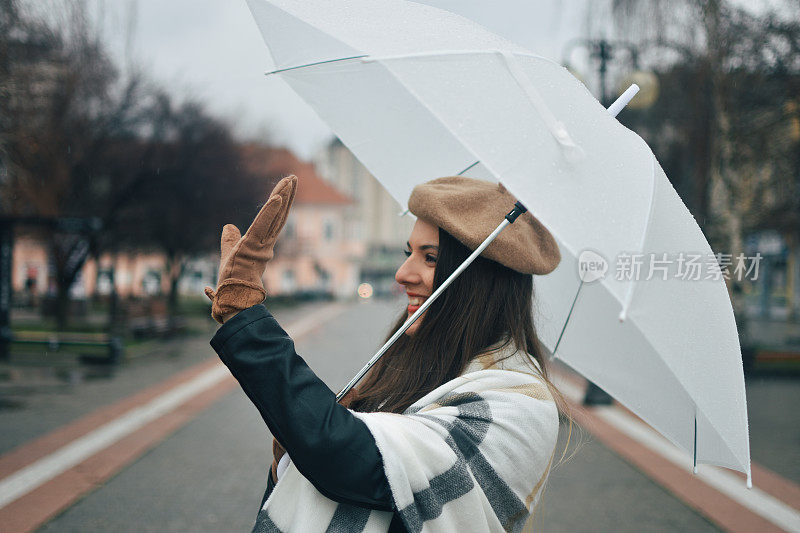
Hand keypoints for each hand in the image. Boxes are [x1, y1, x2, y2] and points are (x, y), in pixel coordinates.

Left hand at [204, 175, 297, 323]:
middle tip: (293, 178)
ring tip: (290, 179)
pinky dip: (270, 211)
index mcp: (261, 245)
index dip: (279, 205)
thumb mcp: (229, 253)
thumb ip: (230, 240)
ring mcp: (261, 244)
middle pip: (279, 214)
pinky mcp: (253, 245)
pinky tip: (277, 196)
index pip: (272, 221)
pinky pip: (263, 224)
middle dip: (287, 195)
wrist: (233, 298)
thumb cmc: (232, 282)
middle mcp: (266, 243)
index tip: (284, 190)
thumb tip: (228, 226)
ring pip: (275, 216)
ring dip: (283, 196)